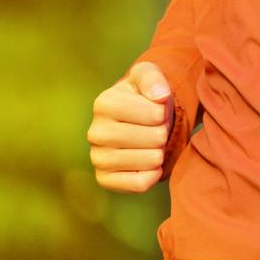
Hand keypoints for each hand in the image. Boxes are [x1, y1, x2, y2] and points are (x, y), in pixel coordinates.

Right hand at [88, 60, 173, 191]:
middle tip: (157, 128)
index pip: (154, 114)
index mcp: (104, 103)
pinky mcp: (104, 179)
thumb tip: (160, 96)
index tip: (158, 110)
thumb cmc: (144, 96)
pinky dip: (153, 175)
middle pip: (153, 138)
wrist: (137, 121)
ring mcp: (97, 158)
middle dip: (164, 133)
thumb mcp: (148, 75)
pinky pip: (139, 184)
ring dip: (161, 153)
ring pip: (149, 161)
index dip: (164, 113)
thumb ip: (153, 78)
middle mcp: (95, 132)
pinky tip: (150, 164)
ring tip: (153, 144)